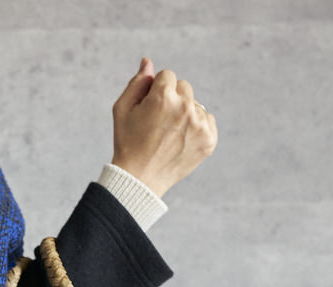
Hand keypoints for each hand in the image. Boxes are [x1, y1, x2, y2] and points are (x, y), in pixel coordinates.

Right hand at [110, 56, 216, 198]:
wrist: (140, 179)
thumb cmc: (127, 142)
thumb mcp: (123, 109)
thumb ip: (137, 83)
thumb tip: (148, 61)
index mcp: (163, 96)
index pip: (167, 76)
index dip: (156, 91)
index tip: (150, 110)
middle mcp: (184, 107)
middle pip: (184, 87)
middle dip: (172, 99)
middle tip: (159, 123)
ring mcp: (199, 124)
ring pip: (195, 104)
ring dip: (184, 113)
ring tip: (169, 135)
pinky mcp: (209, 139)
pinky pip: (207, 120)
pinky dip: (197, 127)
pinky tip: (181, 141)